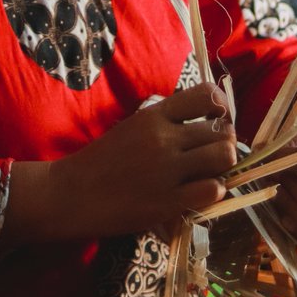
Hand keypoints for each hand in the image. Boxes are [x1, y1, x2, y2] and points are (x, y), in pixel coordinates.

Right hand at [1, 83, 237, 248]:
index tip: (216, 119)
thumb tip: (205, 122)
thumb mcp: (132, 127)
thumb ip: (165, 123)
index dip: (220, 107)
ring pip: (223, 156)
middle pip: (221, 130)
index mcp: (153, 115)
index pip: (205, 95)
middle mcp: (164, 138)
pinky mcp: (168, 202)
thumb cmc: (100, 161)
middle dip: (225, 141)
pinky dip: (213, 190)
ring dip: (223, 165)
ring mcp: (167, 170)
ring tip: (210, 172)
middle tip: (215, 153)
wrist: (70, 194)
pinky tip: (200, 192)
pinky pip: (212, 190)